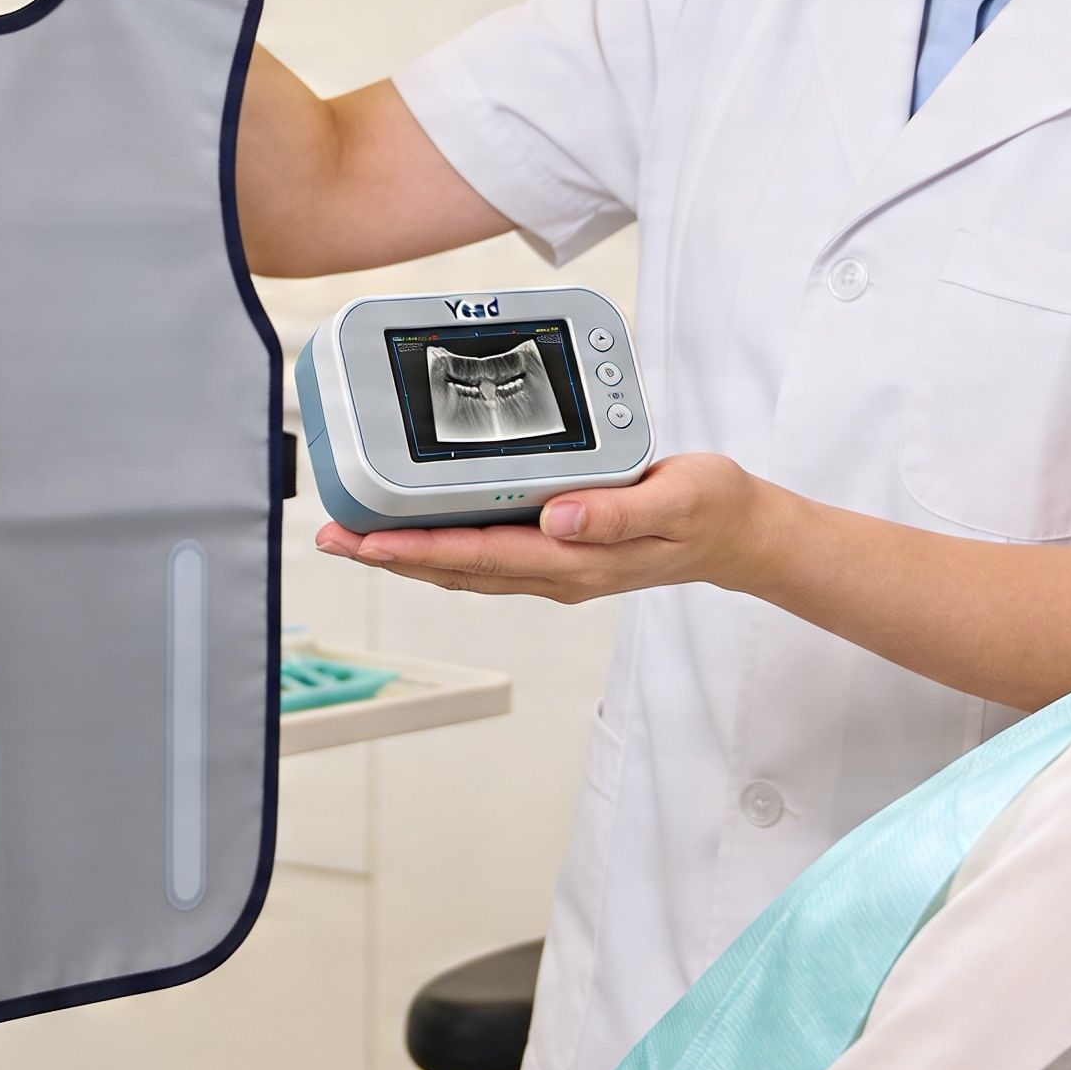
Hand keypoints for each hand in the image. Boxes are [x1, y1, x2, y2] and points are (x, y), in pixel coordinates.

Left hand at [315, 453, 772, 603]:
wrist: (738, 533)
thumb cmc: (710, 509)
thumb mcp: (679, 500)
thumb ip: (620, 510)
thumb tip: (559, 517)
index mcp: (578, 558)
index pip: (480, 556)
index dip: (418, 550)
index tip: (368, 542)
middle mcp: (556, 569)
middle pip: (456, 568)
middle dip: (390, 555)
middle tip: (332, 536)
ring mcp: (555, 566)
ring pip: (465, 567)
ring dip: (407, 554)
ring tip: (354, 536)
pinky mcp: (559, 552)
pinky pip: (486, 555)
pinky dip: (443, 545)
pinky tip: (418, 529)